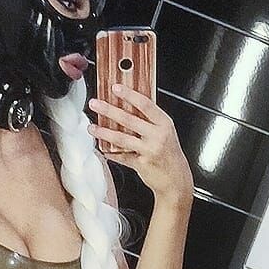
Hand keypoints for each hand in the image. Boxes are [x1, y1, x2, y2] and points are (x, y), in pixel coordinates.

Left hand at [87, 84, 193, 203]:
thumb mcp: (166, 132)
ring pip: (122, 138)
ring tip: (92, 127)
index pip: (145, 105)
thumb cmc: (169, 154)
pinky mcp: (141, 165)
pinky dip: (110, 152)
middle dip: (109, 110)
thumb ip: (150, 121)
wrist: (176, 179)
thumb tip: (127, 106)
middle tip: (95, 104)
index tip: (115, 88)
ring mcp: (149, 150)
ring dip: (104, 132)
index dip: (129, 95)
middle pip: (129, 120)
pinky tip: (101, 148)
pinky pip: (121, 156)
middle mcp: (158, 136)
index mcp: (164, 124)